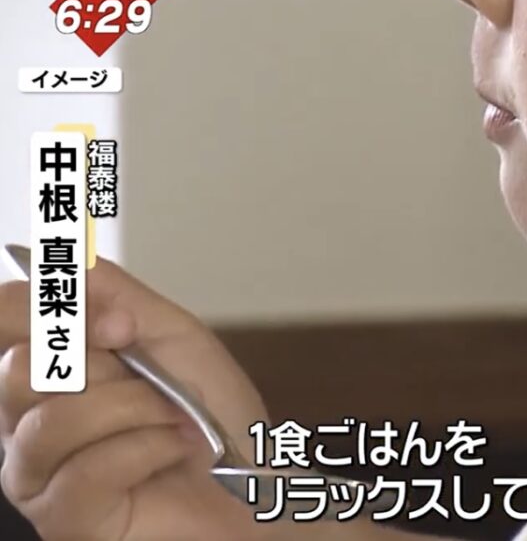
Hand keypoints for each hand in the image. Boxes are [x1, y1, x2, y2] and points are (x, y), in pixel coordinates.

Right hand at [0, 257, 272, 540]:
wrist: (257, 484)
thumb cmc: (218, 419)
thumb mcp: (174, 337)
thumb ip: (115, 294)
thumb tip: (62, 255)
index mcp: (53, 369)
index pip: (3, 316)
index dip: (57, 312)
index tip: (121, 325)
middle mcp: (30, 418)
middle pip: (20, 368)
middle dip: (107, 369)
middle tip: (155, 385)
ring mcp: (39, 471)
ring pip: (52, 418)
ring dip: (137, 410)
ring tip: (174, 419)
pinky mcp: (63, 516)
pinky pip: (86, 468)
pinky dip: (149, 449)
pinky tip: (171, 452)